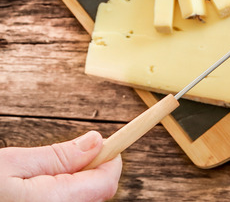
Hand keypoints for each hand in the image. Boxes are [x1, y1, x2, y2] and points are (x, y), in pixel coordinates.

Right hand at [0, 131, 121, 201]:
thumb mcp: (13, 164)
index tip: (104, 143)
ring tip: (44, 175)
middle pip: (99, 192)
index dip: (110, 159)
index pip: (107, 182)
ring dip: (79, 183)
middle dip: (93, 170)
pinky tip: (41, 188)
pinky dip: (67, 194)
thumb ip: (58, 156)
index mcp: (56, 201)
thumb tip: (96, 141)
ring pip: (87, 199)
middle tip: (67, 158)